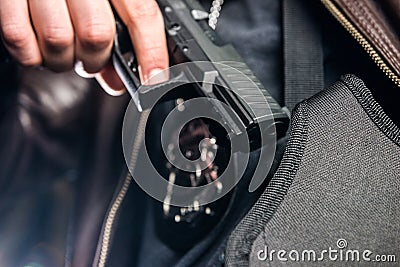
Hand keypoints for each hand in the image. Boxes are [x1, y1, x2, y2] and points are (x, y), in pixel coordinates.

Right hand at [0, 0, 168, 89]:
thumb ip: (115, 33)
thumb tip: (119, 79)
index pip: (140, 13)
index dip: (151, 51)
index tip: (155, 79)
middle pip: (97, 35)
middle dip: (97, 60)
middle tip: (92, 59)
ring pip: (60, 41)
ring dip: (66, 60)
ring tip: (66, 49)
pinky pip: (21, 41)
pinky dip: (34, 55)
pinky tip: (41, 44)